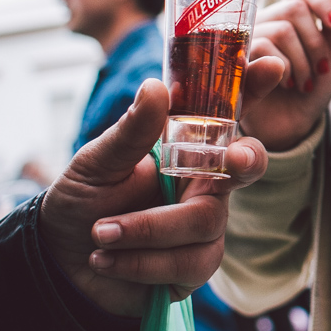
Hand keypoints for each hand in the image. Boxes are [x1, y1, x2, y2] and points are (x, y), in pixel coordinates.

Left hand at [39, 79, 268, 316]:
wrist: (60, 264)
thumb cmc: (83, 202)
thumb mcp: (96, 162)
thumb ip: (131, 130)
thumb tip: (156, 86)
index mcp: (186, 146)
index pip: (228, 111)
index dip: (255, 88)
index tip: (271, 66)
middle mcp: (205, 180)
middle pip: (249, 164)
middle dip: (248, 159)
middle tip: (235, 158)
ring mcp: (206, 223)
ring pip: (206, 220)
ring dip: (147, 228)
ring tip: (101, 232)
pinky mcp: (198, 263)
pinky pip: (191, 261)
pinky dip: (142, 262)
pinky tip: (108, 259)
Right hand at [240, 0, 330, 151]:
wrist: (292, 123)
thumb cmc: (311, 86)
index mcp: (292, 15)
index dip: (322, 0)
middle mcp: (268, 20)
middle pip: (295, 9)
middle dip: (315, 42)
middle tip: (321, 68)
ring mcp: (250, 37)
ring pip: (282, 30)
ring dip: (302, 61)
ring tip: (305, 82)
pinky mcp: (237, 57)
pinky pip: (263, 49)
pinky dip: (285, 70)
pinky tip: (287, 84)